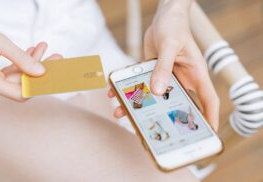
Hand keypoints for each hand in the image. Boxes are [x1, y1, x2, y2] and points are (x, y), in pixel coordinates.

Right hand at [0, 10, 61, 100]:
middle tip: (56, 57)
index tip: (55, 75)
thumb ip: (22, 59)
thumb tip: (42, 73)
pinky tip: (31, 52)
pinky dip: (20, 64)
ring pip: (15, 78)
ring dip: (30, 64)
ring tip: (43, 48)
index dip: (39, 86)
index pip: (20, 93)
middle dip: (38, 70)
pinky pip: (8, 74)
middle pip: (19, 85)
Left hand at [108, 0, 219, 130]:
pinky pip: (141, 84)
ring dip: (138, 105)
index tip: (207, 133)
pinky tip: (115, 93)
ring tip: (122, 113)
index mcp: (195, 74)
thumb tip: (158, 91)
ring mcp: (167, 77)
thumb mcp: (169, 45)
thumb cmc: (175, 26)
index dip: (209, 118)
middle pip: (176, 103)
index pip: (208, 100)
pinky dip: (129, 90)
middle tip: (150, 129)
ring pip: (155, 97)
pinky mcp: (153, 72)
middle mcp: (182, 79)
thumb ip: (163, 68)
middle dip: (164, 117)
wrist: (164, 16)